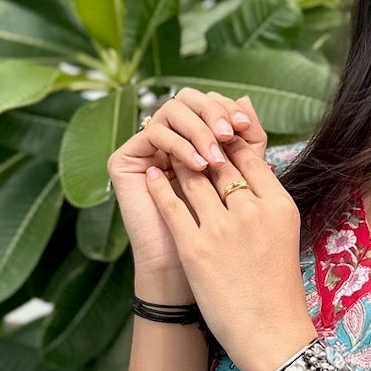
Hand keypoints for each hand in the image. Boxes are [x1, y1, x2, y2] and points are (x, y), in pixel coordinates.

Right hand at [109, 87, 257, 278]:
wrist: (191, 272)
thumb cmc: (220, 231)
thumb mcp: (240, 180)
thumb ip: (245, 142)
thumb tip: (245, 98)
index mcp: (191, 138)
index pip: (207, 103)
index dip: (227, 109)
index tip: (246, 127)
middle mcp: (166, 138)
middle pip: (188, 99)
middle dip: (213, 113)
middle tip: (230, 133)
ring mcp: (144, 148)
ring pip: (171, 111)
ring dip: (198, 130)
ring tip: (215, 158)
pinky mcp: (125, 159)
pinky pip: (154, 133)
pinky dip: (179, 145)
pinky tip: (197, 165)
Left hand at [141, 111, 314, 370]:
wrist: (270, 334)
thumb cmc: (277, 287)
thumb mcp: (283, 233)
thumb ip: (266, 197)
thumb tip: (254, 162)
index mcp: (279, 205)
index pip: (249, 157)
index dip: (228, 142)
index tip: (213, 136)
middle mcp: (252, 211)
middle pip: (221, 162)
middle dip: (201, 146)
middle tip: (185, 136)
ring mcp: (222, 230)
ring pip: (193, 178)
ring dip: (179, 162)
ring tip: (167, 153)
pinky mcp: (195, 249)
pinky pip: (171, 205)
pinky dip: (159, 186)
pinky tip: (152, 175)